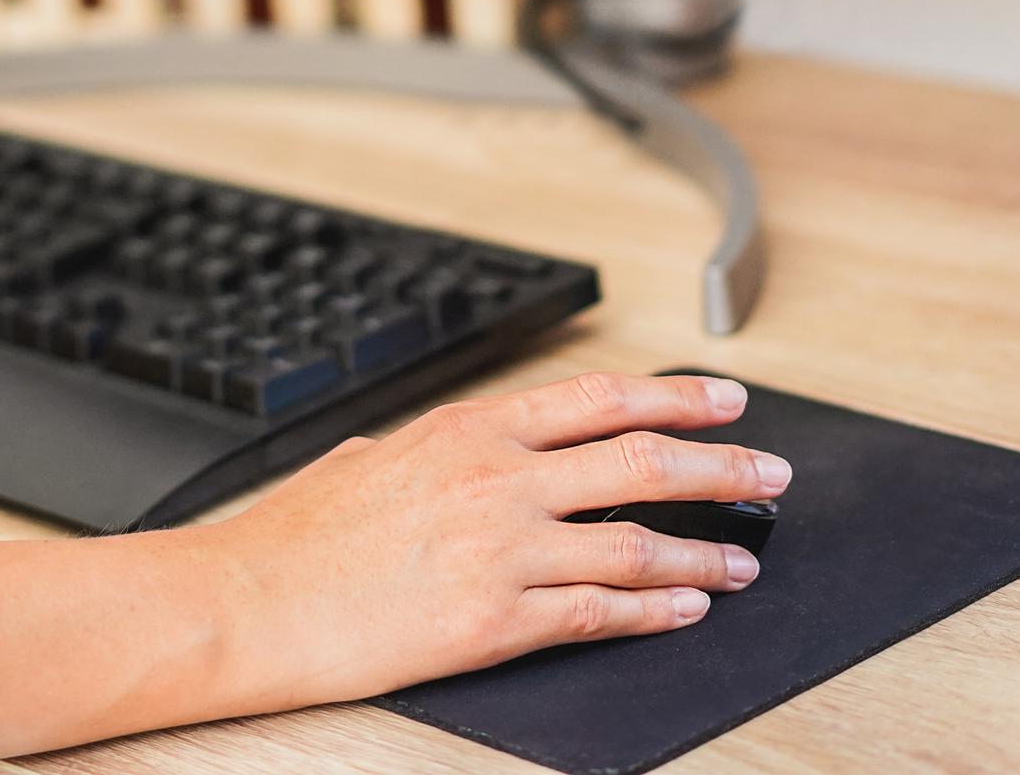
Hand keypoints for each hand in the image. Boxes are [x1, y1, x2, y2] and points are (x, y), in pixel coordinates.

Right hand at [0, 372, 787, 769]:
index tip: (725, 399)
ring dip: (705, 550)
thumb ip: (434, 450)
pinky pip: (599, 613)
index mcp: (469, 429)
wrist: (247, 603)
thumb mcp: (369, 458)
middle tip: (772, 472)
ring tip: (746, 559)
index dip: (676, 398)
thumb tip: (462, 451)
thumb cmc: (294, 537)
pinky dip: (657, 609)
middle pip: (639, 461)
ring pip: (635, 542)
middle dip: (720, 466)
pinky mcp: (495, 620)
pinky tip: (690, 608)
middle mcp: (496, 479)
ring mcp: (500, 550)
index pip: (599, 398)